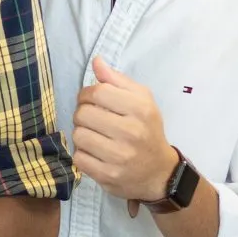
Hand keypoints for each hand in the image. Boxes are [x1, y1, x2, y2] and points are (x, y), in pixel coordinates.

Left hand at [73, 56, 177, 204]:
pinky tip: (94, 152)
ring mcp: (119, 156)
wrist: (159, 172)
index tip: (90, 99)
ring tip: (94, 135)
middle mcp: (131, 132)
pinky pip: (78, 157)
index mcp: (140, 109)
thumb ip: (118, 80)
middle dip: (83, 114)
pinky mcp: (108, 175)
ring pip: (78, 135)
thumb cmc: (148, 130)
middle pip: (83, 113)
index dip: (86, 93)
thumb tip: (96, 61)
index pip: (98, 91)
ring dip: (82, 134)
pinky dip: (83, 153)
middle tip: (92, 119)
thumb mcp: (142, 101)